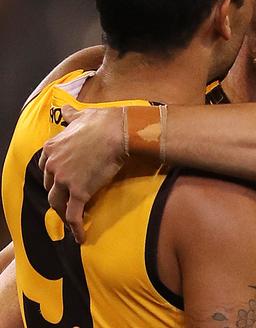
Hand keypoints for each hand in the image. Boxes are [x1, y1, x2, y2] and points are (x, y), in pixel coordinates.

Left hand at [39, 105, 124, 243]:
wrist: (117, 131)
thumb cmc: (103, 122)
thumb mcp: (81, 116)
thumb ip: (70, 116)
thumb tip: (64, 109)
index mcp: (51, 148)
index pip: (46, 168)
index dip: (54, 177)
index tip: (62, 183)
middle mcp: (53, 164)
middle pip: (51, 187)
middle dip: (58, 195)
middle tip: (68, 202)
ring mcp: (64, 180)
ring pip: (57, 203)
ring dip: (63, 213)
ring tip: (72, 220)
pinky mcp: (78, 192)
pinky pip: (73, 215)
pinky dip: (75, 228)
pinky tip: (80, 237)